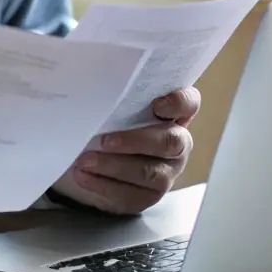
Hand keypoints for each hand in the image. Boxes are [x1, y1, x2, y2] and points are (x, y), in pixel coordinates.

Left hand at [51, 87, 199, 214]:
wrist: (94, 158)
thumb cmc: (108, 122)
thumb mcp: (112, 106)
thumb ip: (112, 93)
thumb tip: (86, 76)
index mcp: (173, 114)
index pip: (189, 103)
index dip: (179, 103)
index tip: (156, 104)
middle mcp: (177, 143)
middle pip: (170, 141)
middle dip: (136, 140)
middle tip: (104, 140)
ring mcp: (166, 171)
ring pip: (149, 172)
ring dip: (113, 166)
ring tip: (84, 160)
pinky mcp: (148, 196)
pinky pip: (131, 194)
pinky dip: (103, 185)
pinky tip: (82, 175)